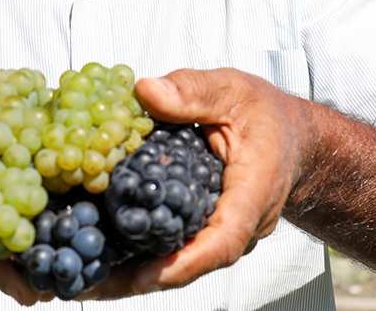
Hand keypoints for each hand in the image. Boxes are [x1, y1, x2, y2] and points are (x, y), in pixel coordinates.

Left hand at [89, 68, 312, 297]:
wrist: (291, 137)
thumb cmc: (264, 112)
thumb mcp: (231, 89)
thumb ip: (191, 90)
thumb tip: (144, 91)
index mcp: (254, 190)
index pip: (225, 238)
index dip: (186, 261)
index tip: (146, 275)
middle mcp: (242, 222)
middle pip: (194, 261)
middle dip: (144, 278)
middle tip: (90, 286)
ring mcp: (226, 232)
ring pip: (183, 260)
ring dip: (135, 274)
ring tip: (84, 283)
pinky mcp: (208, 228)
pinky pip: (178, 247)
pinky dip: (141, 255)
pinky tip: (100, 259)